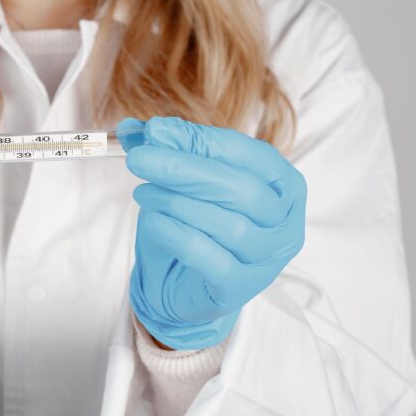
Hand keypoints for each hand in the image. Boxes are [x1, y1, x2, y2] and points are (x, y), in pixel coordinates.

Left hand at [120, 116, 306, 349]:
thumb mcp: (183, 181)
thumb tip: (130, 128)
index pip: (247, 154)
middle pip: (241, 189)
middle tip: (140, 158)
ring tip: (142, 192)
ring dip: (179, 203)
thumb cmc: (193, 224)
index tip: (155, 131)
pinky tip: (153, 221)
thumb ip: (163, 150)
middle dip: (186, 169)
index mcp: (283, 183)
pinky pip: (212, 259)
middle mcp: (285, 221)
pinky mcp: (241, 288)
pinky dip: (179, 236)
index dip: (200, 140)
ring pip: (230, 225)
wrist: (180, 284)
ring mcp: (268, 258)